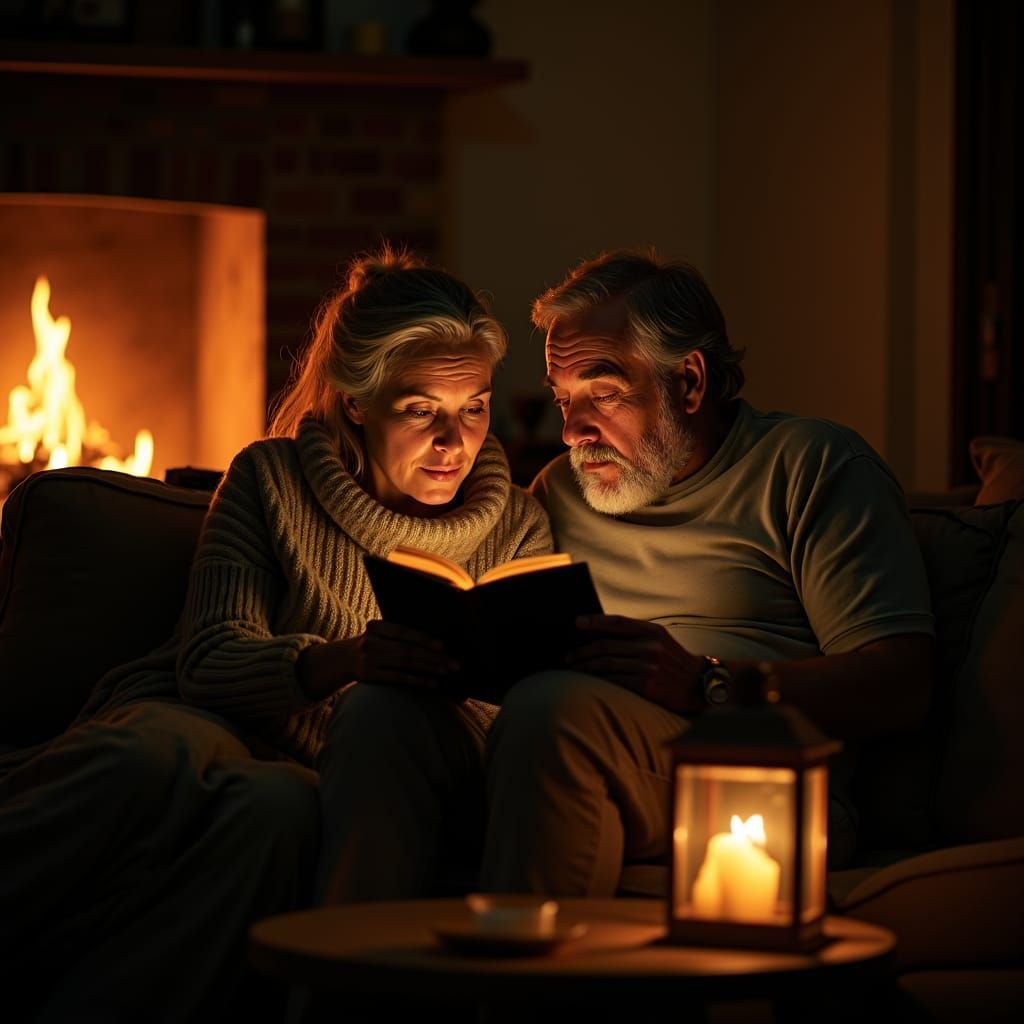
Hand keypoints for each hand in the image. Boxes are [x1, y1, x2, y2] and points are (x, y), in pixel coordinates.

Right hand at [348, 620, 459, 688]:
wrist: (343, 659)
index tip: (442, 646)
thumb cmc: (373, 644)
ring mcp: (368, 660)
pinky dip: (417, 680)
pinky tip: (432, 682)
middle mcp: (370, 642)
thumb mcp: (379, 634)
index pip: (402, 631)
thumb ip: (400, 634)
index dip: (422, 638)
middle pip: (407, 649)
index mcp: (375, 626)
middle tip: (454, 663)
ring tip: (446, 671)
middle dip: (433, 656)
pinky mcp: (369, 676)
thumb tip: (436, 641)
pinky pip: (398, 678)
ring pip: (405, 663)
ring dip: (429, 668)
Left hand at [566, 614, 703, 713]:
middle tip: (566, 657)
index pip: (618, 622)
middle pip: (606, 647)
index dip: (594, 621)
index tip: (576, 622)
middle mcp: (651, 647)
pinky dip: (598, 682)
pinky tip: (589, 683)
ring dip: (584, 668)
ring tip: (572, 671)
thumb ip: (635, 636)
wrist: (701, 686)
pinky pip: (614, 683)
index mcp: (653, 632)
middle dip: (581, 652)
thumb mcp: (660, 641)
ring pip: (606, 665)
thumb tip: (598, 635)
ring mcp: (650, 667)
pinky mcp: (648, 687)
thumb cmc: (673, 662)